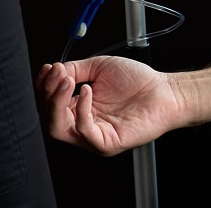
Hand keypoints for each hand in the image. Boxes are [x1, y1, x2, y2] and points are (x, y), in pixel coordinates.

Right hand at [36, 57, 182, 155]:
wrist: (166, 91)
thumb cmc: (138, 81)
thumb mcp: (100, 68)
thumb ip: (76, 69)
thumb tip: (55, 70)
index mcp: (79, 109)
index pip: (49, 104)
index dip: (44, 87)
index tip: (48, 68)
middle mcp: (82, 125)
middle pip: (49, 117)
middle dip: (48, 93)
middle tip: (57, 73)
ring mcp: (92, 136)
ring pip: (58, 128)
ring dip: (57, 102)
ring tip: (66, 80)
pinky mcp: (105, 143)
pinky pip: (83, 130)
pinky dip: (81, 109)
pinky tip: (87, 89)